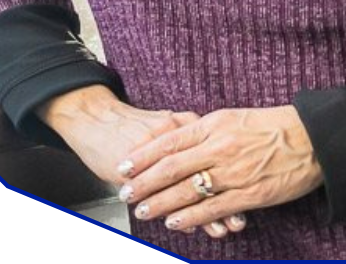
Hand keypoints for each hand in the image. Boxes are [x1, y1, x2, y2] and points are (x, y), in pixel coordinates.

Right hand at [37, 85, 244, 238]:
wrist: (94, 118)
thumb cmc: (132, 123)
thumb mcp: (165, 122)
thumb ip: (188, 136)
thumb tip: (212, 153)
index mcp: (183, 123)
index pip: (214, 150)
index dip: (233, 171)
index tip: (251, 189)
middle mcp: (173, 133)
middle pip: (206, 167)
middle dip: (226, 194)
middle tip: (241, 216)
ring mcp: (154, 150)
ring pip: (186, 183)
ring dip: (206, 210)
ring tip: (222, 228)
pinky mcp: (135, 166)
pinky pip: (161, 191)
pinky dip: (174, 209)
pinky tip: (185, 224)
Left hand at [120, 105, 322, 236]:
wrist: (312, 138)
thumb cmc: (274, 126)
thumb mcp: (236, 117)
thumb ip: (208, 130)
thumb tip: (181, 140)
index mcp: (216, 124)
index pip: (170, 140)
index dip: (144, 155)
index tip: (124, 164)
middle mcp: (220, 147)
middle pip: (171, 166)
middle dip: (144, 181)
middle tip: (124, 191)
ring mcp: (233, 172)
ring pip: (187, 190)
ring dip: (161, 202)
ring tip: (142, 209)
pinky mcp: (248, 195)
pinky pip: (212, 209)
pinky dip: (190, 217)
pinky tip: (174, 222)